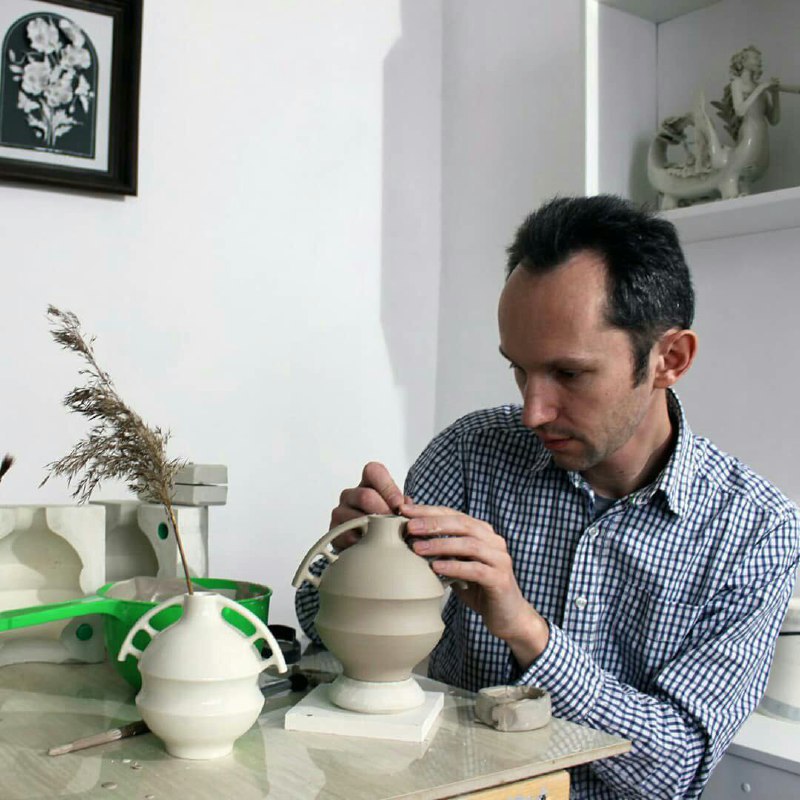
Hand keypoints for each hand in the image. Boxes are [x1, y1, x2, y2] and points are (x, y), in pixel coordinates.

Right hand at [329, 462, 406, 549]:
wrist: (368, 543)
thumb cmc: (386, 521)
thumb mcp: (397, 509)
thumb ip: (404, 504)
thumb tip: (407, 506)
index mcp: (367, 483)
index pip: (373, 471)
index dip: (388, 487)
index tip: (399, 504)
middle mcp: (351, 494)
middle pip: (365, 496)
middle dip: (383, 512)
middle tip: (394, 524)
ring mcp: (340, 511)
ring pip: (354, 516)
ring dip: (372, 528)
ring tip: (384, 536)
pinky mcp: (335, 530)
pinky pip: (345, 534)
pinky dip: (360, 541)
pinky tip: (370, 544)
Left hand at [400, 502, 549, 667]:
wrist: (508, 616)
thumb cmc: (477, 588)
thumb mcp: (456, 564)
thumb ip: (441, 549)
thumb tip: (411, 535)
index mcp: (482, 532)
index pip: (453, 514)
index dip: (429, 511)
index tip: (405, 510)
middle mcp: (493, 541)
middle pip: (462, 524)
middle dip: (433, 523)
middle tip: (410, 527)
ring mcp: (499, 559)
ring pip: (469, 544)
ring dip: (441, 544)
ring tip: (417, 548)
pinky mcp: (500, 579)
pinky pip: (476, 569)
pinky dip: (455, 567)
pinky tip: (436, 567)